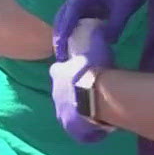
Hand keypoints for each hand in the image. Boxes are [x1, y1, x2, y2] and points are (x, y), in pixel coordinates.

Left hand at [50, 18, 112, 143]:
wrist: (97, 95)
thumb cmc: (95, 68)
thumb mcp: (94, 48)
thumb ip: (94, 39)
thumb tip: (99, 27)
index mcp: (57, 73)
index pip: (58, 70)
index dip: (68, 72)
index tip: (80, 73)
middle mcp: (54, 93)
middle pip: (62, 92)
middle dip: (72, 92)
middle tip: (89, 91)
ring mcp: (61, 112)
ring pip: (68, 110)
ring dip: (79, 109)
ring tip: (94, 108)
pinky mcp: (71, 128)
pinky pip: (78, 127)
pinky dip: (86, 125)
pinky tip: (97, 123)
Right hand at [52, 0, 153, 60]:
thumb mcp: (125, 7)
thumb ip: (114, 26)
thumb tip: (105, 44)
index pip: (67, 18)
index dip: (62, 37)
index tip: (61, 54)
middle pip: (62, 17)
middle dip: (60, 36)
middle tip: (61, 57)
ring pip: (70, 17)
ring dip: (67, 32)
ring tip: (69, 52)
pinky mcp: (94, 0)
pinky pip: (81, 16)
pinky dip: (78, 28)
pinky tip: (83, 41)